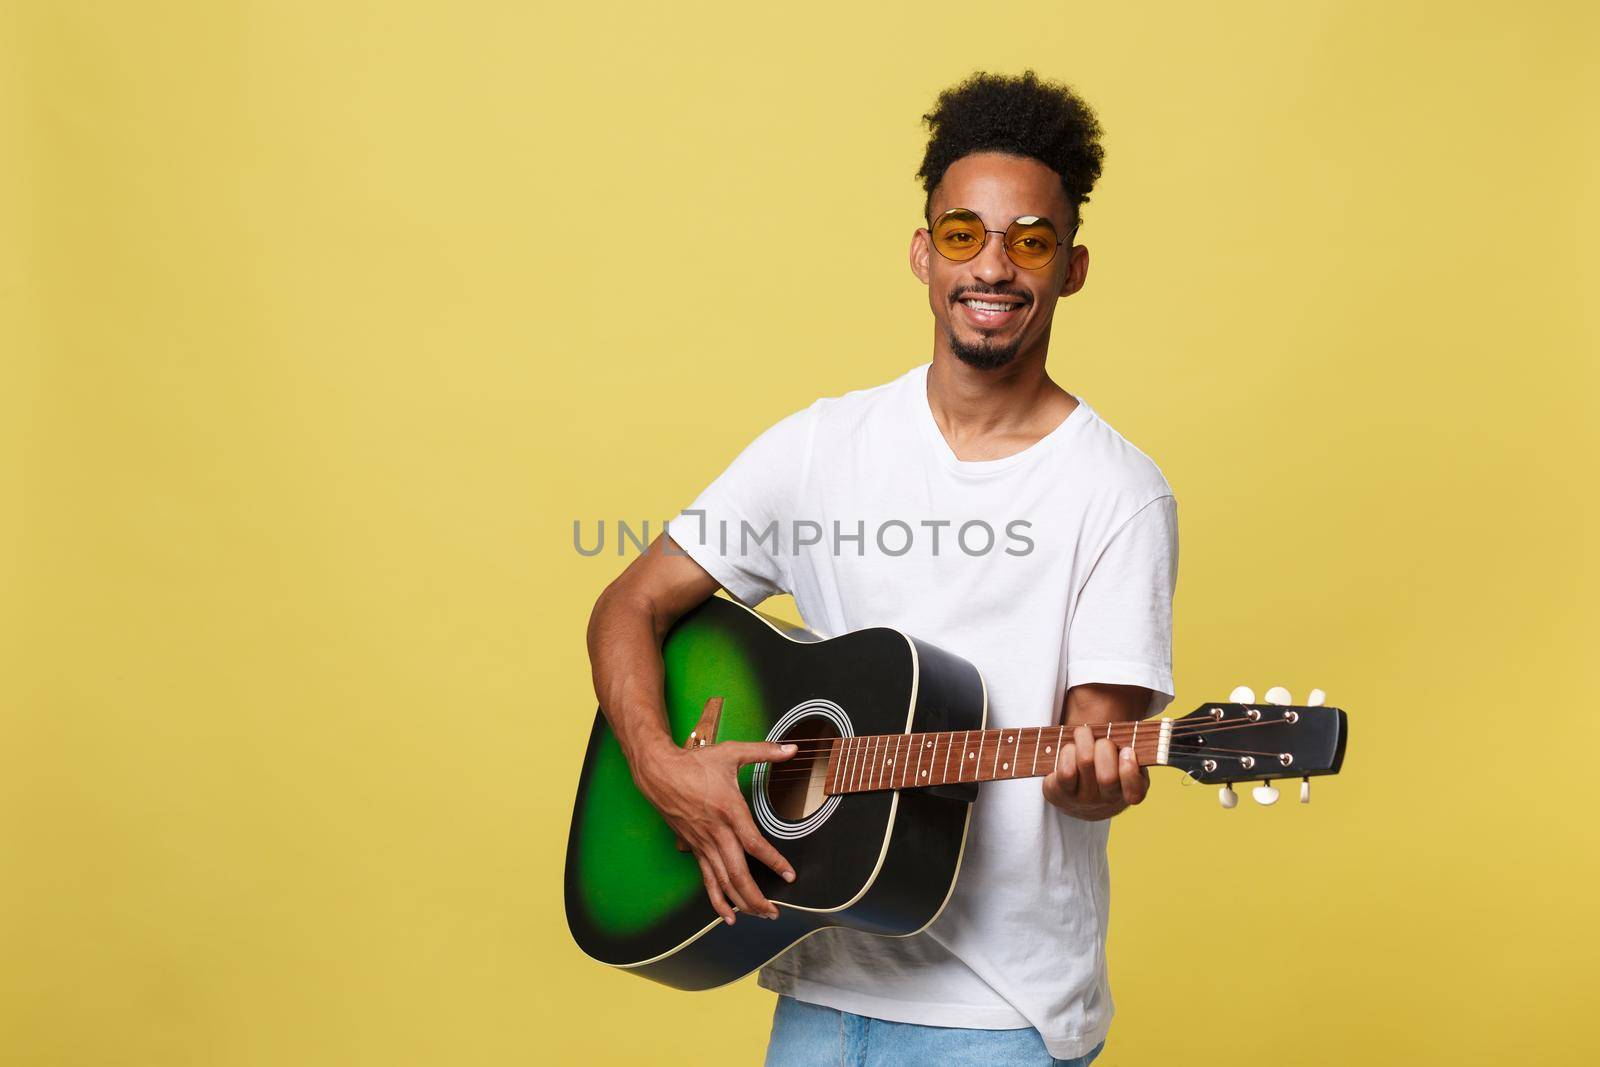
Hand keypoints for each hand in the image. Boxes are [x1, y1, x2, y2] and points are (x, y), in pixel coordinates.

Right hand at [633, 739, 798, 924]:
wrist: (659, 772)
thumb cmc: (695, 762)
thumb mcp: (731, 752)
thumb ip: (764, 751)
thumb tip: (792, 748)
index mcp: (729, 810)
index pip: (754, 844)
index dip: (773, 862)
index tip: (789, 875)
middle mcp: (716, 833)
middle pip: (738, 873)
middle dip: (757, 897)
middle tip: (774, 912)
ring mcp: (703, 843)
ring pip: (723, 881)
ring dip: (741, 902)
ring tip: (759, 915)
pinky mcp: (694, 848)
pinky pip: (707, 879)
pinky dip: (717, 900)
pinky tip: (727, 915)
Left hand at [1041, 723, 1149, 819]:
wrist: (1079, 798)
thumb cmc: (1105, 770)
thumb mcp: (1122, 764)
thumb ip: (1129, 751)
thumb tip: (1125, 740)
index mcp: (1126, 793)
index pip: (1134, 792)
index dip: (1130, 771)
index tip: (1127, 750)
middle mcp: (1105, 801)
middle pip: (1107, 776)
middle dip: (1105, 747)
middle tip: (1102, 740)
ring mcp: (1082, 800)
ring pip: (1085, 763)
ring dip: (1084, 742)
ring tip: (1083, 736)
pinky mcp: (1060, 795)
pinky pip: (1065, 770)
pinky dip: (1068, 752)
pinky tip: (1070, 750)